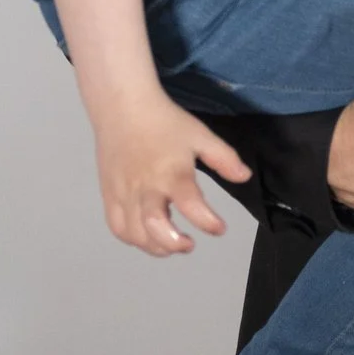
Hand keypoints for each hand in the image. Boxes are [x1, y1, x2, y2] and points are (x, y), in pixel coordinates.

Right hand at [92, 88, 251, 256]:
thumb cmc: (165, 122)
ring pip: (134, 233)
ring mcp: (124, 193)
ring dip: (154, 246)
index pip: (191, 205)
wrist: (123, 108)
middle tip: (190, 243)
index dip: (208, 222)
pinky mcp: (108, 194)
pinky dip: (131, 238)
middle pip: (154, 227)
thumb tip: (244, 177)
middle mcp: (146, 188)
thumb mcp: (201, 135)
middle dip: (174, 244)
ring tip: (171, 243)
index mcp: (172, 173)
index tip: (220, 228)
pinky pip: (116, 226)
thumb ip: (223, 158)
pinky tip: (146, 236)